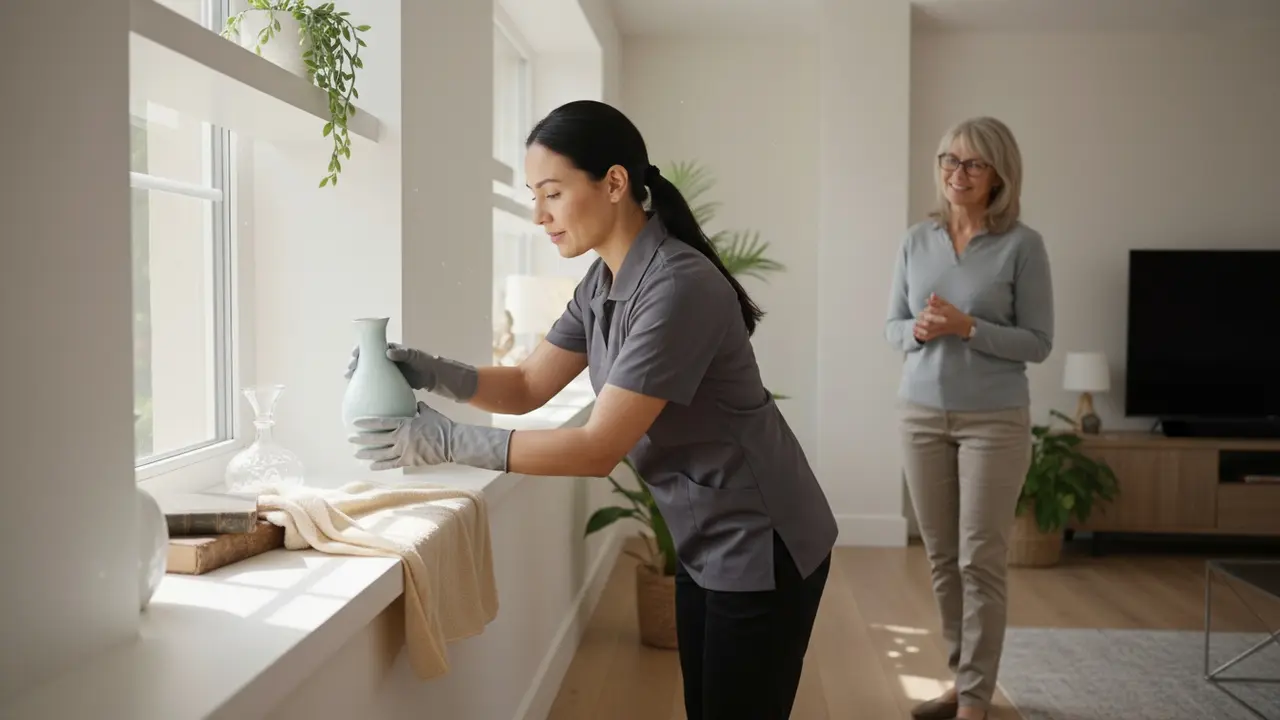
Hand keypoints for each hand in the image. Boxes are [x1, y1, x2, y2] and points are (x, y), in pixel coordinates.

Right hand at [345, 344, 478, 401]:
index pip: (379, 347)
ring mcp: (402, 372)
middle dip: (360, 363)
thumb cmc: (444, 370)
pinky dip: (376, 386)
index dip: (365, 350)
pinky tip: (367, 395)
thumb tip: (388, 351)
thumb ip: (408, 355)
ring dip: (366, 376)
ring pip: (378, 372)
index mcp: (403, 352)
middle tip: (348, 371)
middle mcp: (401, 360)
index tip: (354, 357)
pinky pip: (386, 383)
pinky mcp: (405, 383)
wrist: (458, 384)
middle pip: (375, 359)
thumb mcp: (425, 362)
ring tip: (352, 382)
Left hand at [349, 401, 510, 471]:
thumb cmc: (443, 426)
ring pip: (381, 453)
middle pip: (377, 439)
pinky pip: (391, 464)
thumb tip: (417, 403)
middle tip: (350, 438)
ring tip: (356, 453)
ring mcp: (404, 451)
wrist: (452, 443)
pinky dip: (380, 465)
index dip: (367, 422)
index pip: (381, 422)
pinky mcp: (409, 461)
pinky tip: (370, 466)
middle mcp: (401, 438)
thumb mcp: (431, 413)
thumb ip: (421, 409)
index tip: (355, 422)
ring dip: (367, 453)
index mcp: (405, 424)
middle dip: (362, 439)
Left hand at [914, 293, 974, 341]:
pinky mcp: (939, 334)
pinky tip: (915, 333)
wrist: (962, 325)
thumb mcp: (948, 305)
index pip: (933, 310)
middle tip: (918, 317)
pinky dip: (921, 336)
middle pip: (929, 320)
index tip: (924, 309)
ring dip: (919, 328)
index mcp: (944, 312)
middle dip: (922, 319)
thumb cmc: (955, 313)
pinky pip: (929, 336)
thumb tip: (931, 295)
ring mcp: (940, 328)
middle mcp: (942, 321)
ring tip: (914, 326)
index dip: (927, 310)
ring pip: (927, 330)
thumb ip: (938, 300)